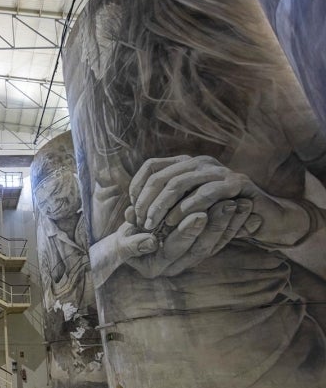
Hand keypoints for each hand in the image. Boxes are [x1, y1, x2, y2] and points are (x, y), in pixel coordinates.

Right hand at [123, 199, 252, 277]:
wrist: (128, 248)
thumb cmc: (123, 243)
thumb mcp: (121, 245)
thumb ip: (132, 246)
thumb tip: (150, 242)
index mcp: (158, 266)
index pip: (176, 249)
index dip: (188, 232)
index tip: (199, 213)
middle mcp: (178, 266)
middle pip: (201, 248)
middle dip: (215, 225)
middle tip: (228, 204)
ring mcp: (191, 258)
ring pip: (214, 243)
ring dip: (230, 223)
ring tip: (241, 203)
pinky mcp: (201, 247)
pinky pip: (221, 238)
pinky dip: (234, 223)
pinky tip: (244, 207)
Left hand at [129, 155, 309, 247]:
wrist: (262, 217)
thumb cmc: (217, 216)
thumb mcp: (183, 212)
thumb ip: (159, 210)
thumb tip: (127, 214)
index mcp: (186, 164)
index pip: (151, 166)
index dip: (137, 187)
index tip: (133, 210)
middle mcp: (200, 162)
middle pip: (161, 175)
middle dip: (147, 201)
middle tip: (142, 222)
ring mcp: (218, 170)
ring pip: (179, 183)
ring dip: (162, 206)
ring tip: (154, 225)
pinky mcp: (236, 183)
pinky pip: (205, 193)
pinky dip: (186, 208)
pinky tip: (175, 222)